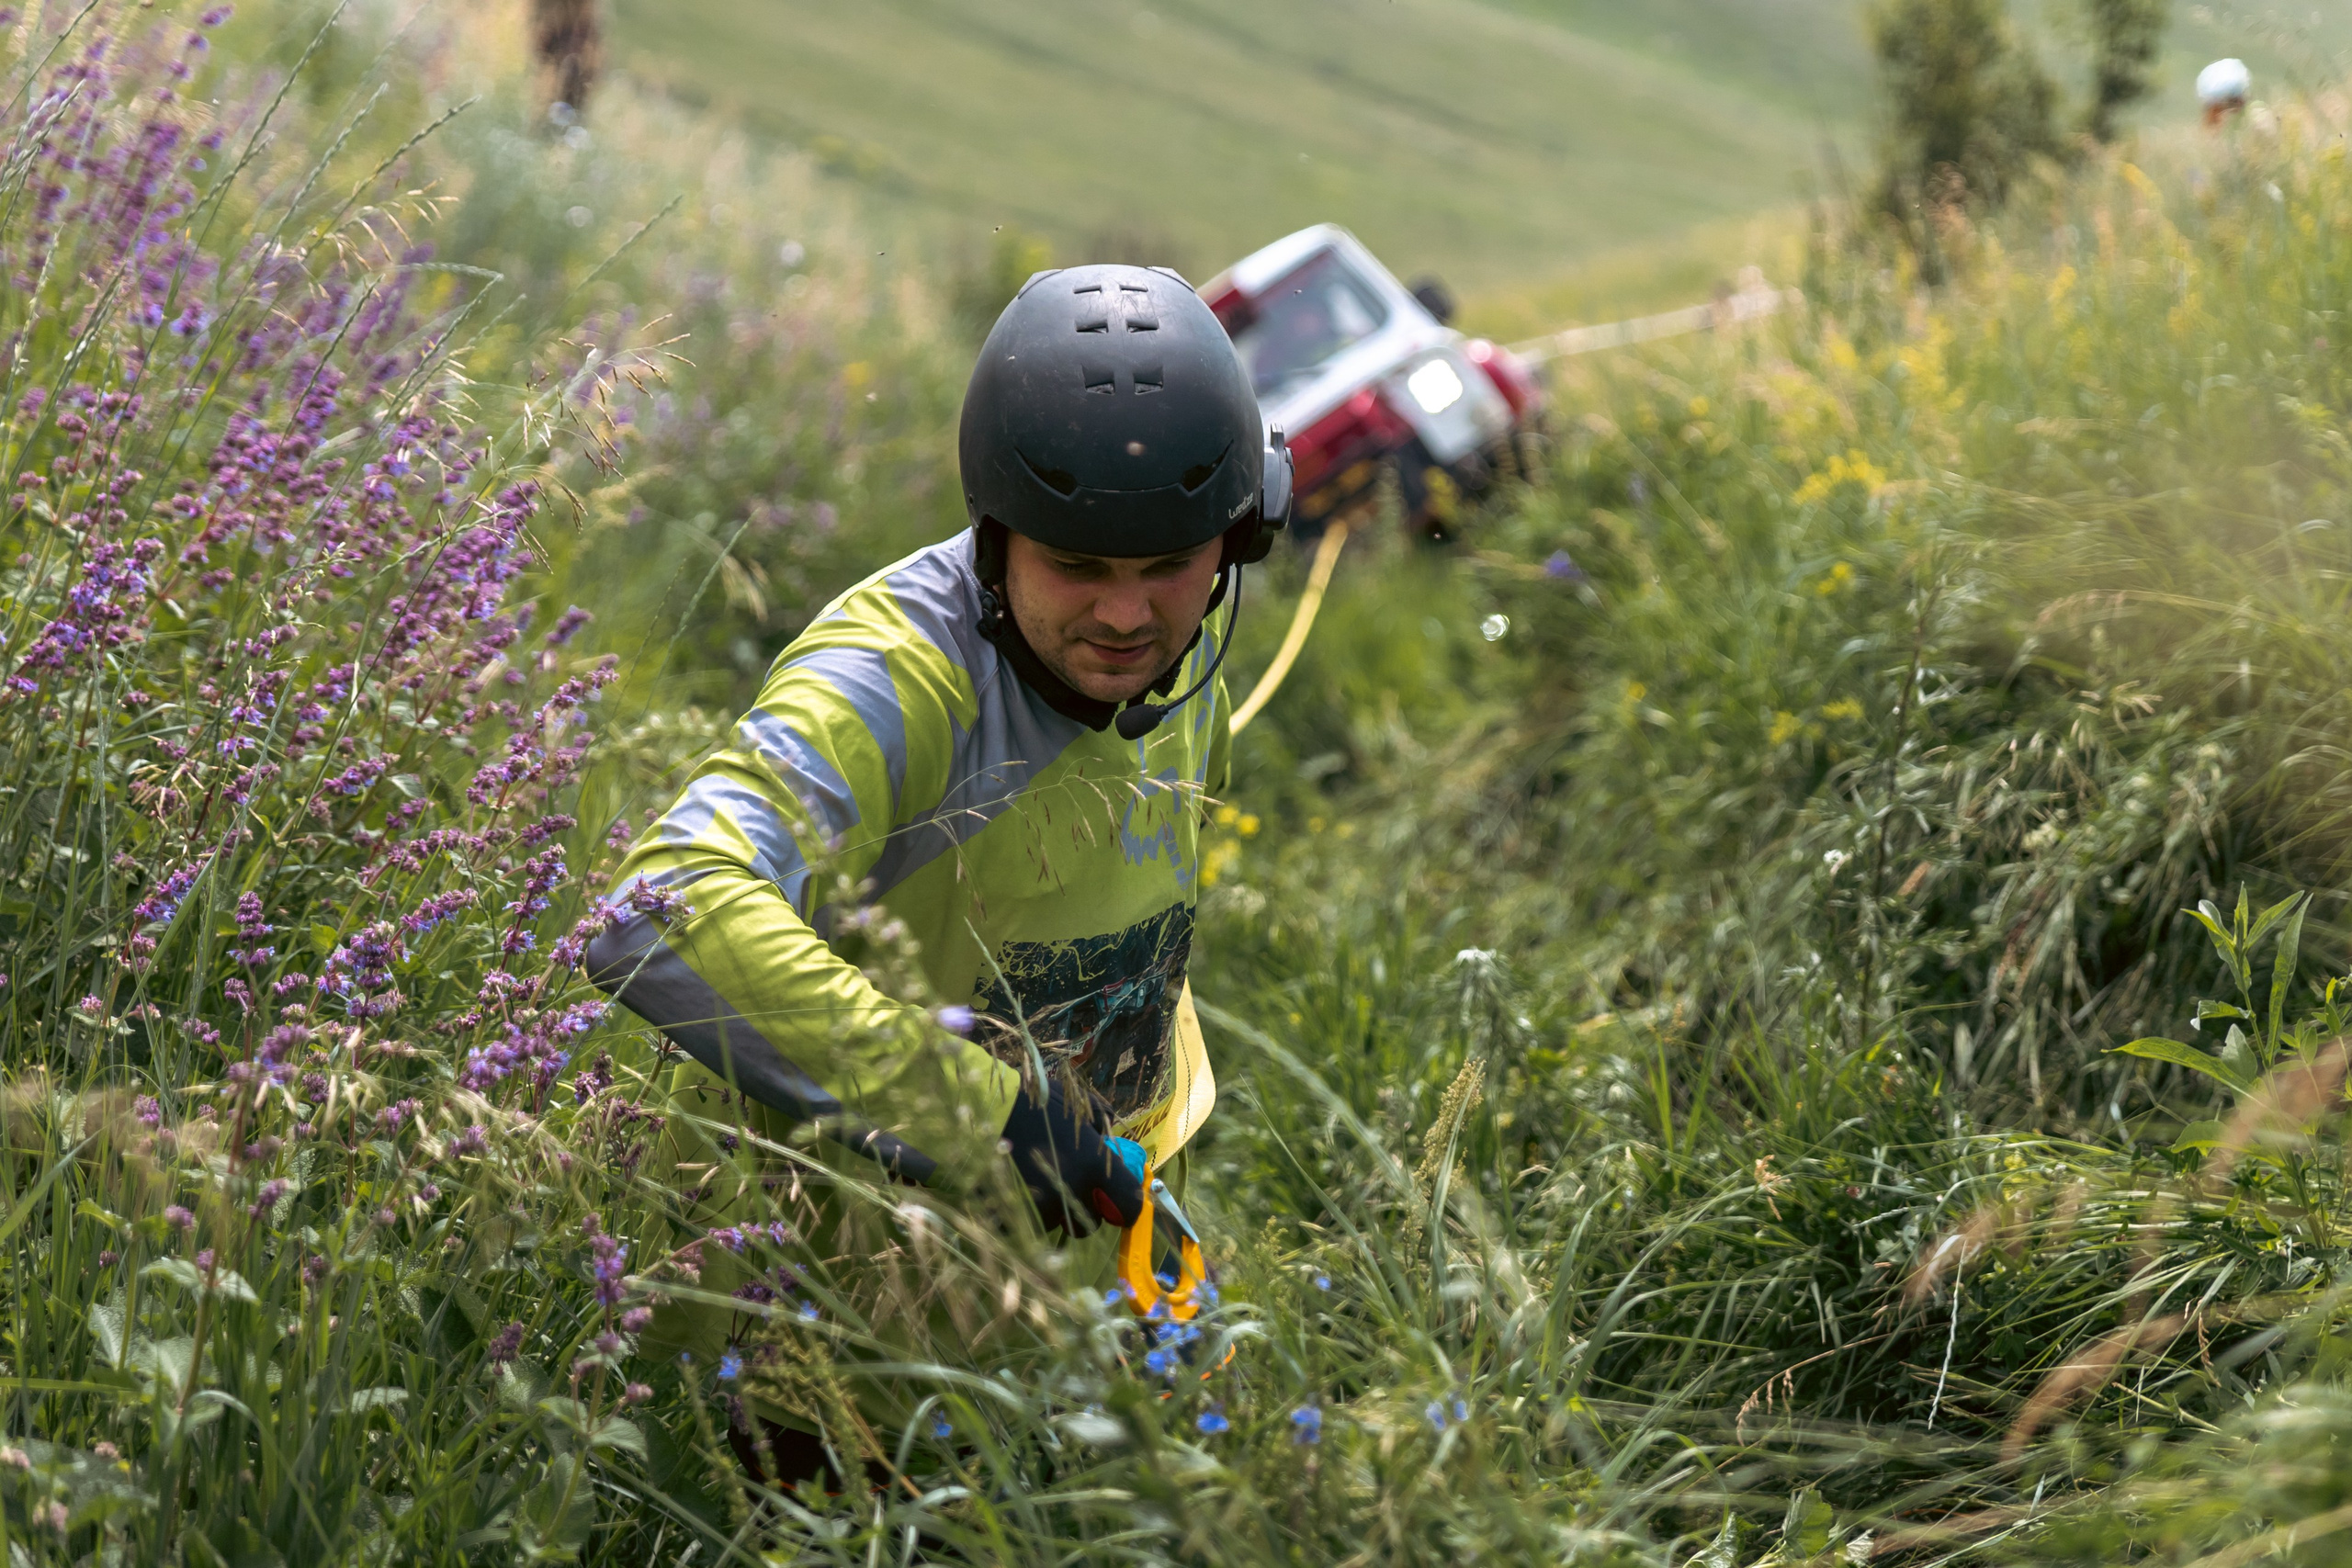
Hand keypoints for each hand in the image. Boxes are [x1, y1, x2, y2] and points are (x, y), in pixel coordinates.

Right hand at [998, 1082, 1145, 1234]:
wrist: (983, 1111)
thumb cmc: (1034, 1103)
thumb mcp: (1074, 1105)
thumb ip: (1100, 1122)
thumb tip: (1111, 1134)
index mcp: (1093, 1167)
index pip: (1129, 1206)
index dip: (1126, 1207)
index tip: (1116, 1201)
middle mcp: (1072, 1193)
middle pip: (1090, 1224)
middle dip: (1083, 1209)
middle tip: (1067, 1187)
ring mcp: (1041, 1209)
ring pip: (1057, 1224)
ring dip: (1052, 1210)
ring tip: (1034, 1180)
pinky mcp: (1014, 1219)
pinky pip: (1029, 1225)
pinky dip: (1026, 1211)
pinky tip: (1017, 1186)